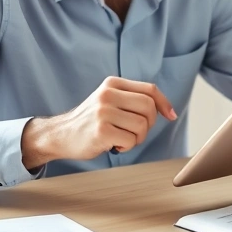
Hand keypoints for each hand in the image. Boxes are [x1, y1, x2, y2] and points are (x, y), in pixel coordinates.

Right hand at [21, 76, 176, 168]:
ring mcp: (103, 112)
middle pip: (149, 108)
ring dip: (137, 138)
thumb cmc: (90, 121)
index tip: (170, 116)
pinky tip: (113, 145)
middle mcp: (108, 94)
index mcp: (112, 84)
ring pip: (142, 125)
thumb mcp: (109, 101)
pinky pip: (130, 140)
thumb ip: (131, 99)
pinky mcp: (101, 130)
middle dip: (149, 124)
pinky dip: (126, 147)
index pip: (150, 90)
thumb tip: (167, 110)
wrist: (60, 134)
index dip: (164, 103)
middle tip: (135, 132)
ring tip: (121, 138)